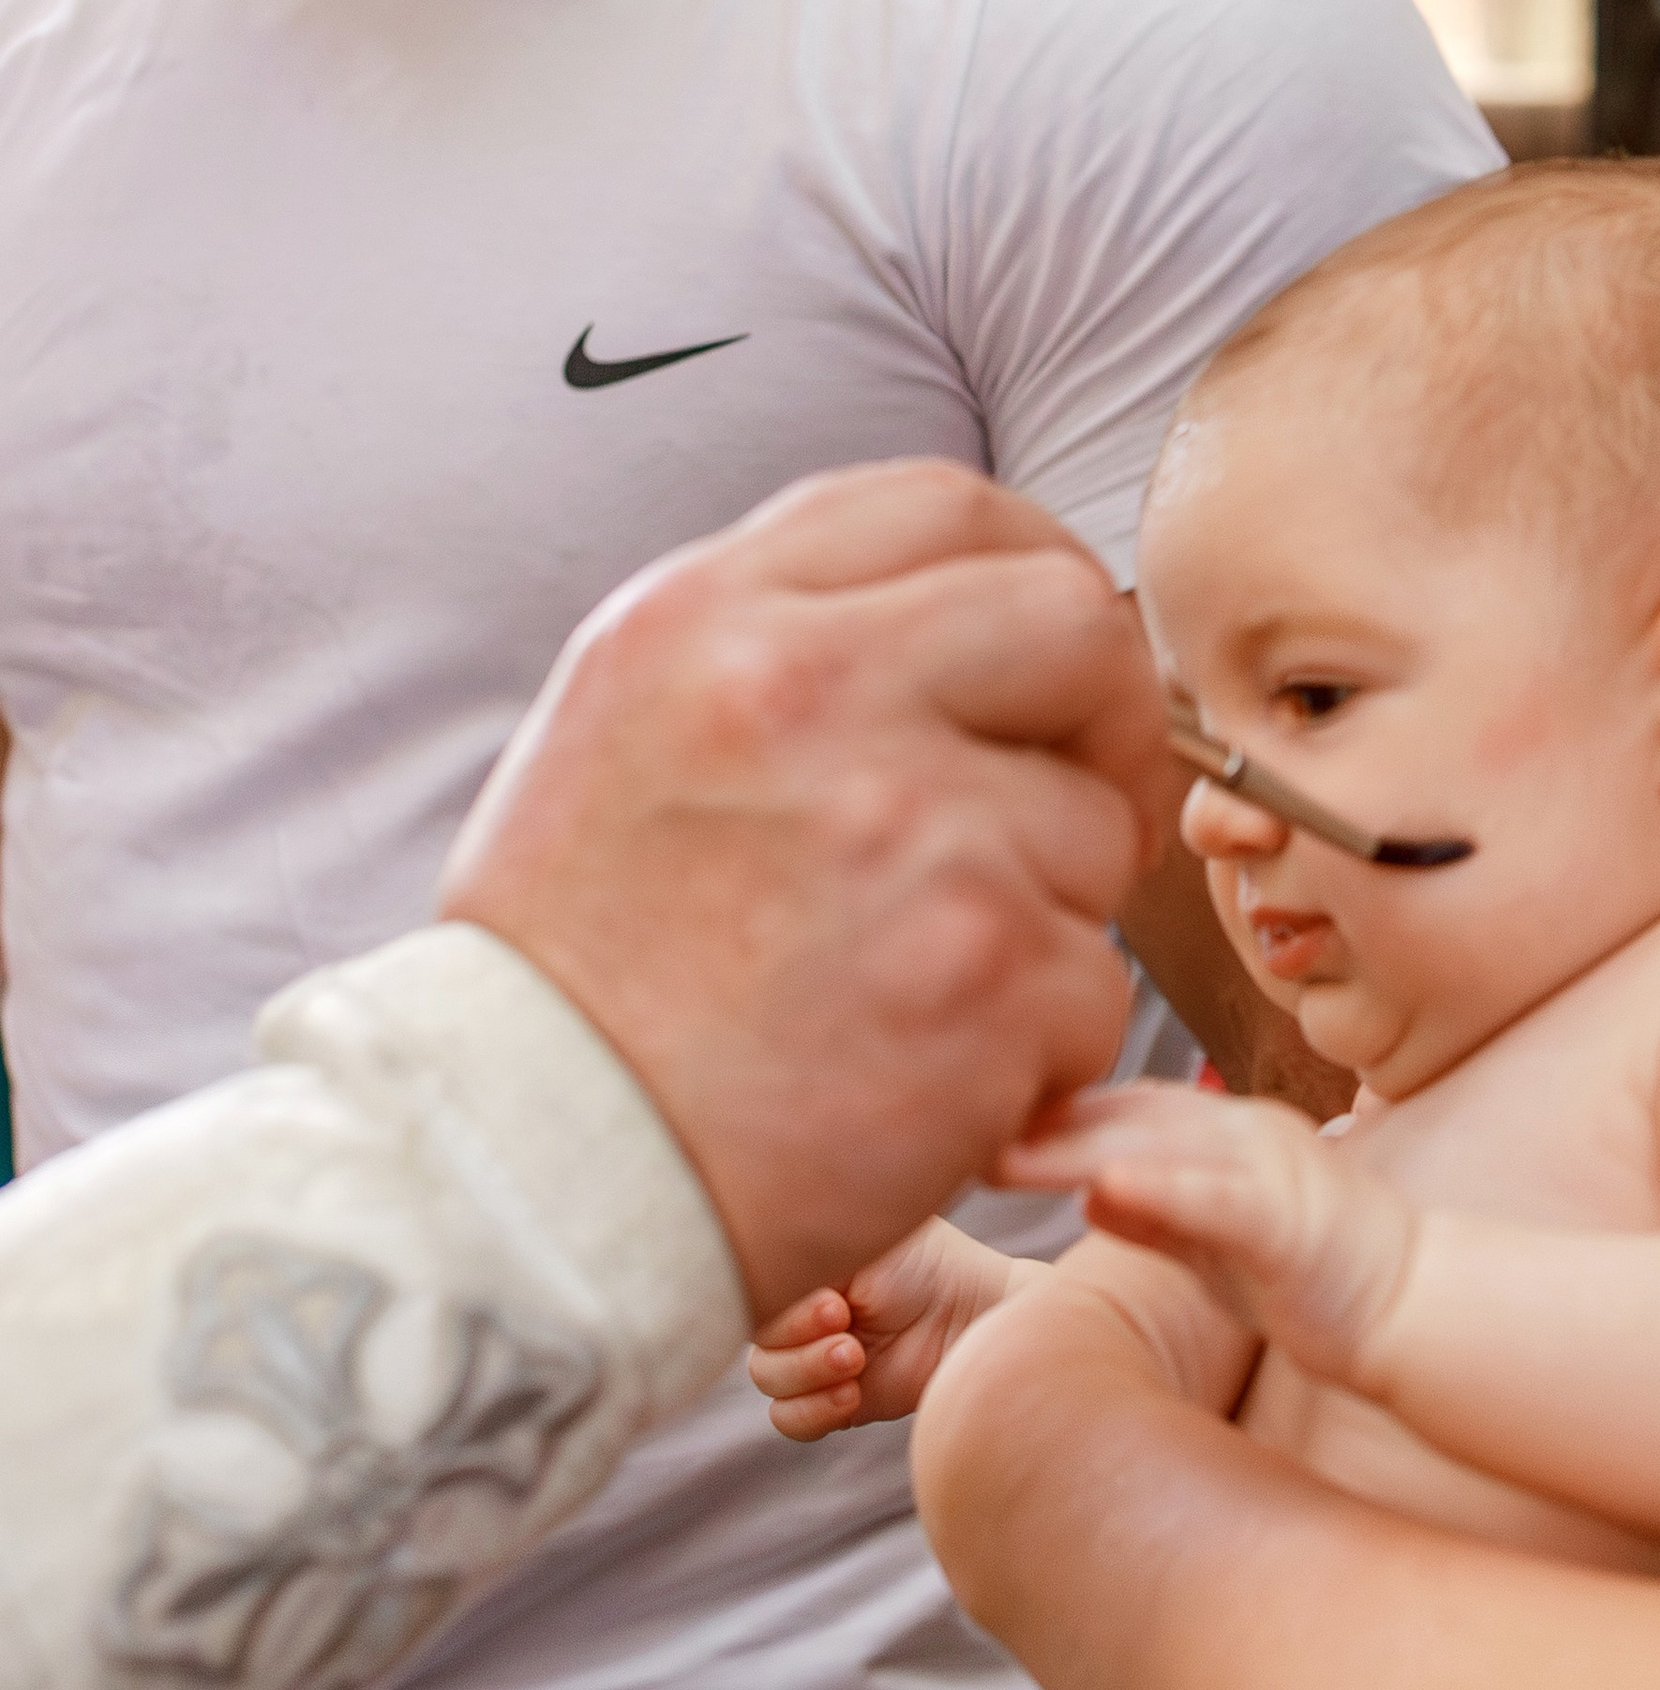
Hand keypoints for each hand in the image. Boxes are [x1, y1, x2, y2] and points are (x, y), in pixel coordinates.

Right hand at [440, 463, 1167, 1322]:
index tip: (1049, 670)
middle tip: (1074, 815)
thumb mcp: (622, 739)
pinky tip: (920, 1084)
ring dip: (1045, 921)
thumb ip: (784, 651)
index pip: (954, 507)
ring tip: (913, 995)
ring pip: (1098, 835)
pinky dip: (1036, 1055)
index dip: (1036, 578)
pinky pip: (1094, 992)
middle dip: (1106, 727)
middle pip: (1077, 628)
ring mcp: (915, 833)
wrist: (523, 1182)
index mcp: (713, 617)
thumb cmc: (576, 987)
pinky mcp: (986, 978)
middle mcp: (813, 695)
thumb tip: (966, 626)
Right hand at [748, 1221, 1019, 1438]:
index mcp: (797, 1268)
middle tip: (844, 1320)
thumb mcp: (862, 1240)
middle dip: (794, 1334)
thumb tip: (763, 1257)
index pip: (747, 1288)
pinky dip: (812, 1411)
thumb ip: (808, 1245)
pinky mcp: (837, 1401)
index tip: (831, 1296)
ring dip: (806, 1370)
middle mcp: (798, 1312)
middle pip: (751, 1334)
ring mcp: (814, 1359)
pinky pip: (789, 1420)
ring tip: (854, 1357)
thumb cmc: (927, 1262)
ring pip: (767, 1378)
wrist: (976, 1313)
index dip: (777, 1299)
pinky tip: (851, 1393)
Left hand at [1002, 1083, 1416, 1387]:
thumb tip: (1089, 1193)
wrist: (1418, 1307)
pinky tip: (1100, 1189)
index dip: (1051, 1110)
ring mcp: (1270, 1171)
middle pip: (1126, 1117)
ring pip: (1160, 1147)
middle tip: (957, 1125)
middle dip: (1041, 1121)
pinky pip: (1216, 1200)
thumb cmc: (1318, 1279)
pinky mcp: (1289, 1221)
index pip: (1123, 1108)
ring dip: (1076, 1148)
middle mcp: (1246, 1133)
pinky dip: (1160, 1190)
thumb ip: (1158, 1213)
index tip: (976, 1114)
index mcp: (1228, 1133)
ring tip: (1001, 1155)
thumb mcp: (1219, 1241)